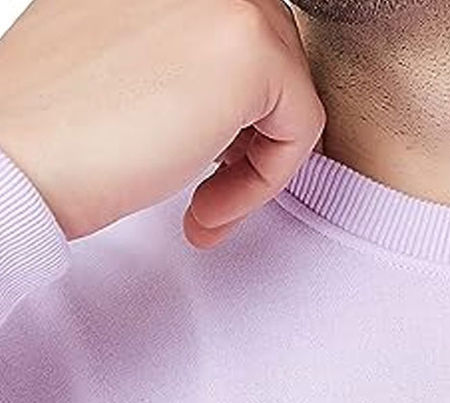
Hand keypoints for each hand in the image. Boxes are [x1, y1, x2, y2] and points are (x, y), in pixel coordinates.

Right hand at [0, 0, 325, 248]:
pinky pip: (304, 127)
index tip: (206, 154)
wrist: (21, 159)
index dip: (232, 103)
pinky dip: (268, 180)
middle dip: (251, 132)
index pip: (237, 30)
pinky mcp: (253, 49)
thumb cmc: (62, 125)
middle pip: (274, 57)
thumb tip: (236, 85)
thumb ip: (184, 49)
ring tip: (207, 203)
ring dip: (258, 161)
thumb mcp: (130, 54)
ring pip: (292, 91)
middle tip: (211, 184)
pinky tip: (210, 207)